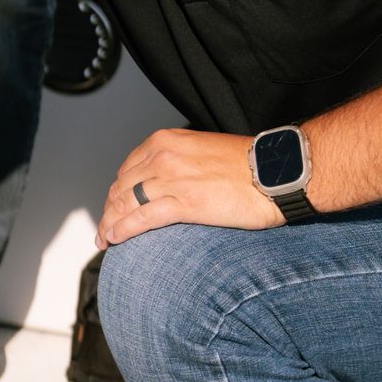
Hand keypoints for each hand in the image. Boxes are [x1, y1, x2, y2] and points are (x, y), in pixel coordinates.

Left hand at [97, 128, 280, 244]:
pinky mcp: (184, 203)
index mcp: (165, 141)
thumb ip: (179, 163)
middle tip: (104, 228)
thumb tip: (166, 184)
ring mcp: (172, 179)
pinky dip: (122, 230)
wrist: (277, 172)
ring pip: (125, 204)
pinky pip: (141, 219)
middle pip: (121, 187)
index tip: (114, 206)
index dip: (116, 192)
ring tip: (105, 240)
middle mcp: (163, 156)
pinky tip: (114, 240)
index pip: (127, 169)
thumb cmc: (249, 165)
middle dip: (109, 210)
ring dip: (110, 224)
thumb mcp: (203, 152)